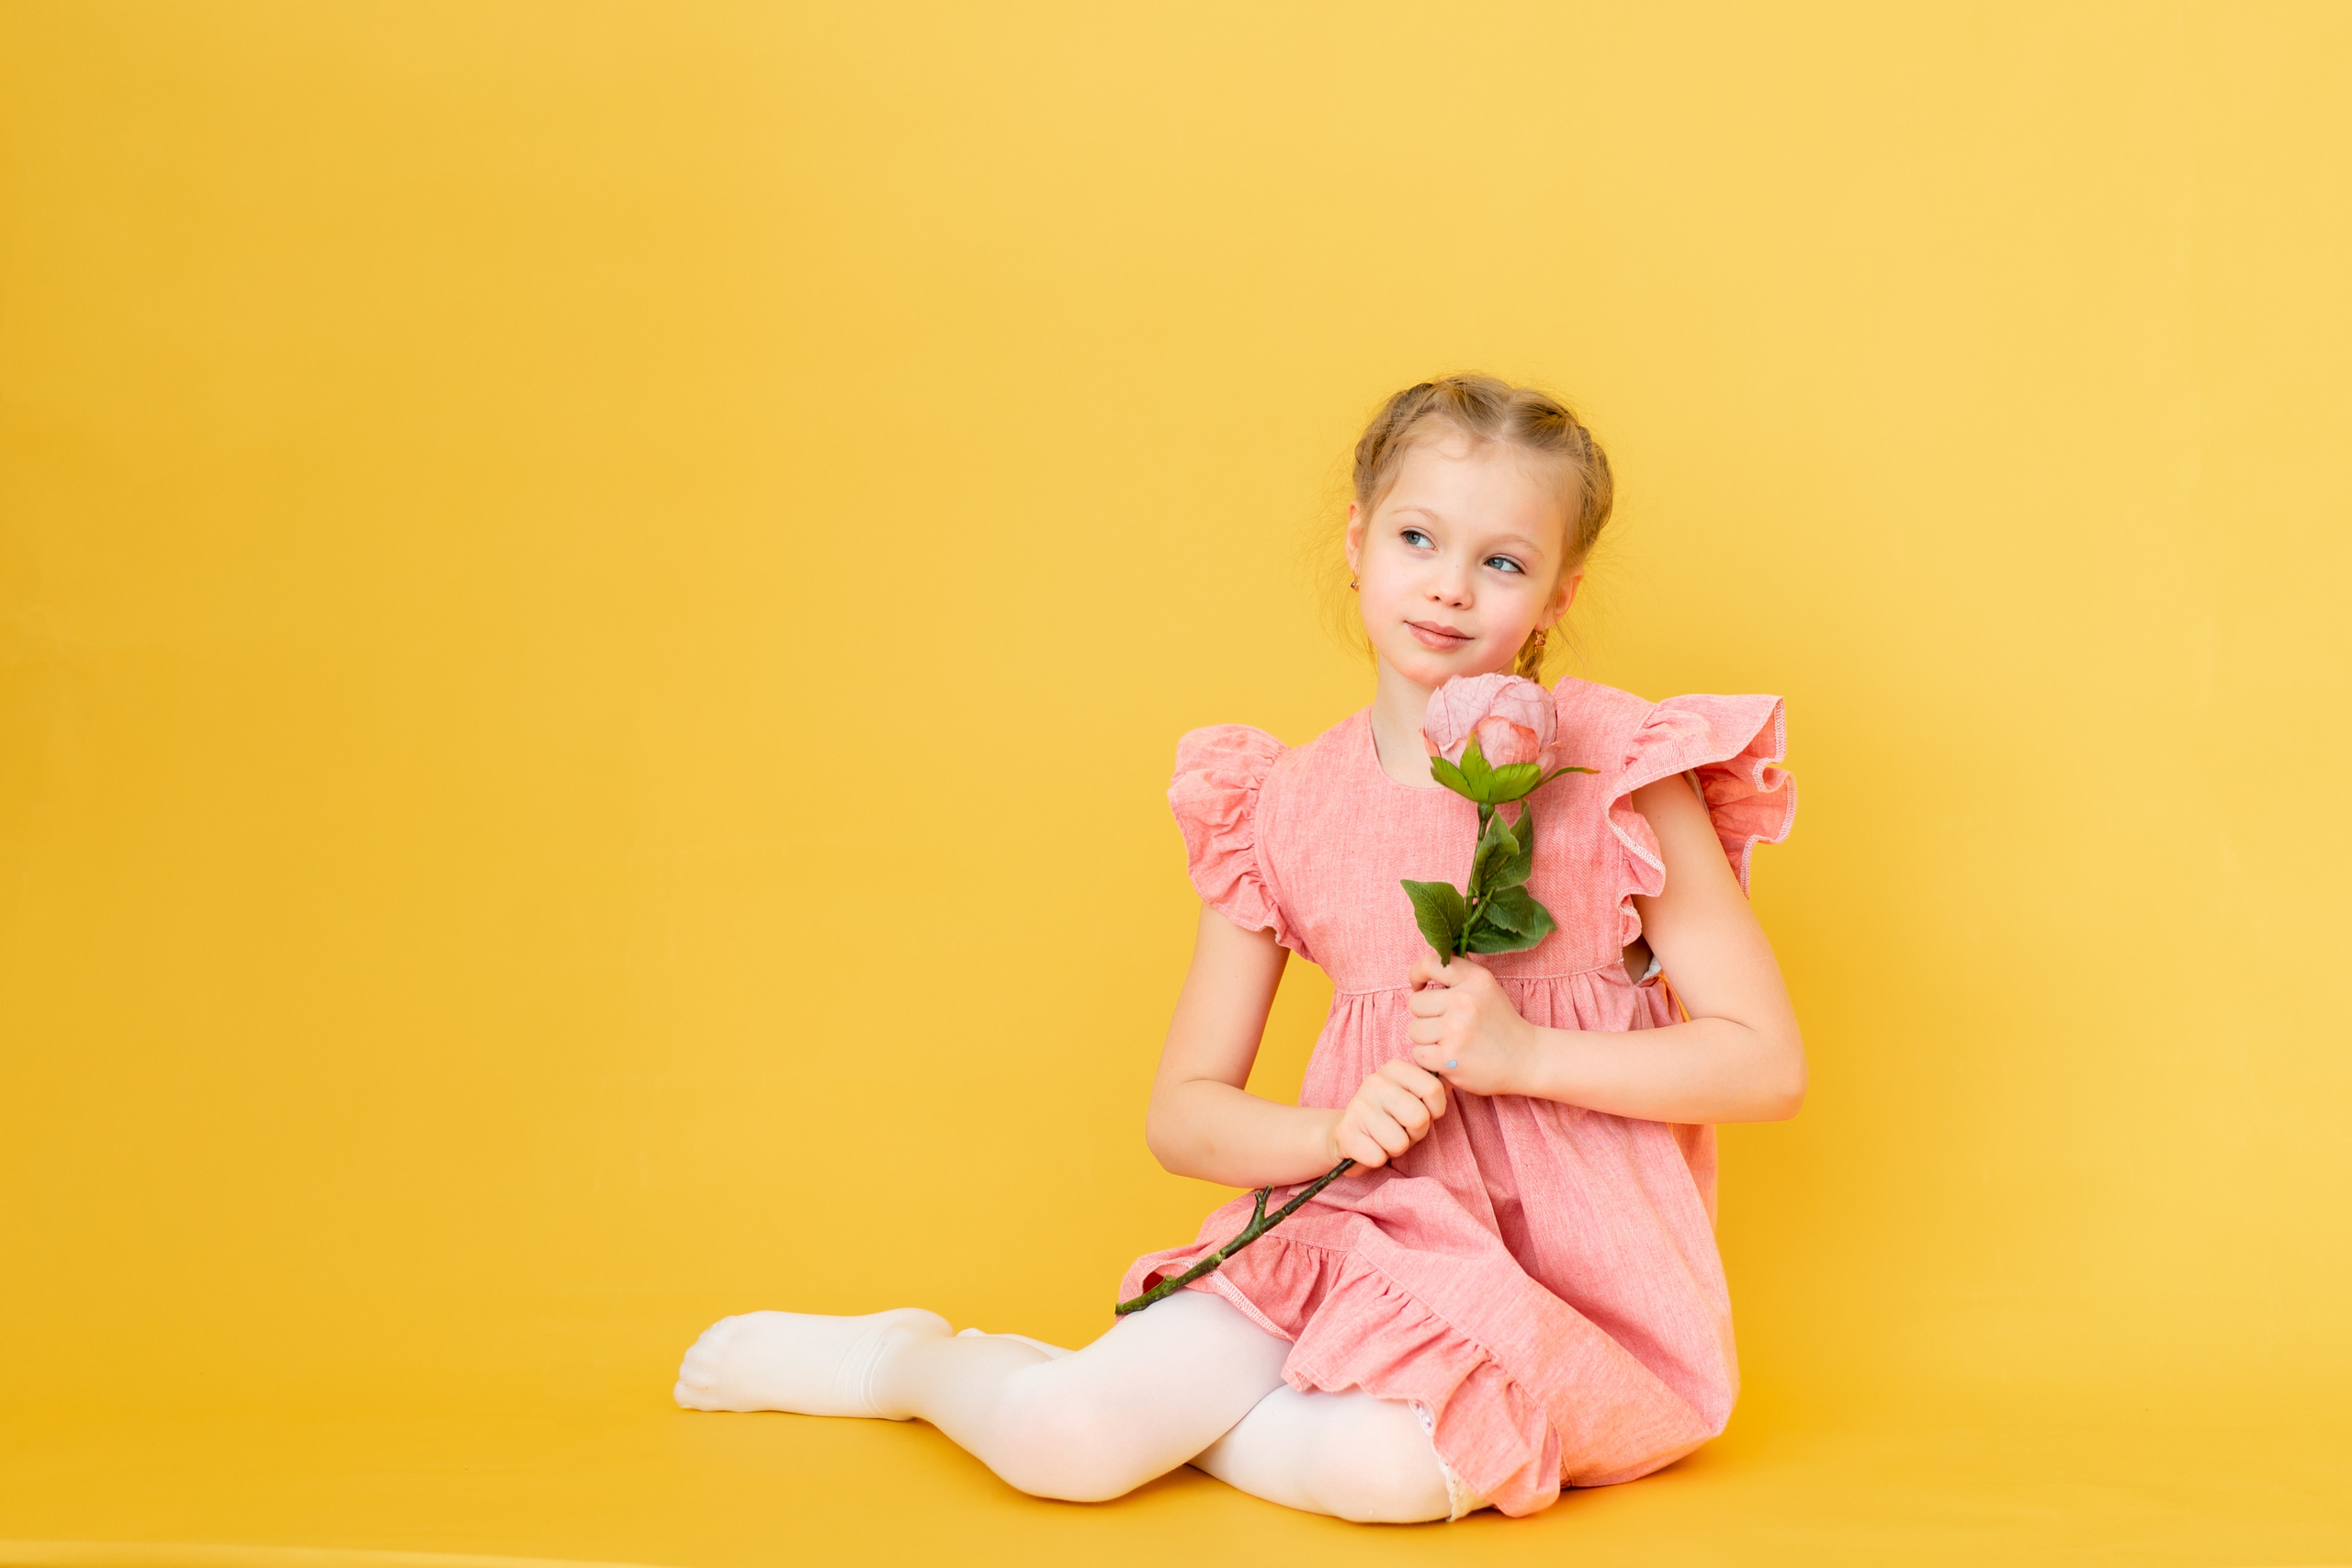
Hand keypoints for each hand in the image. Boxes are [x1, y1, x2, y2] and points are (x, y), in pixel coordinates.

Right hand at [1326, 1058, 1447, 1167]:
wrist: (1349, 1133)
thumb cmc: (1390, 1116)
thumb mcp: (1411, 1096)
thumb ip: (1433, 1087)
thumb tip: (1455, 1074)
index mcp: (1394, 1068)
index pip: (1433, 1088)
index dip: (1436, 1110)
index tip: (1425, 1113)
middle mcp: (1374, 1082)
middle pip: (1419, 1117)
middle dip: (1416, 1133)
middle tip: (1403, 1129)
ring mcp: (1358, 1106)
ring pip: (1399, 1142)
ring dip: (1397, 1148)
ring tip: (1385, 1138)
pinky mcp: (1346, 1133)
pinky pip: (1378, 1157)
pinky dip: (1378, 1158)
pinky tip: (1370, 1146)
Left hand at [1407, 950, 1538, 1095]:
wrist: (1526, 1058)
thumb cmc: (1500, 1022)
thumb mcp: (1486, 988)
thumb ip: (1460, 973)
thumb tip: (1432, 959)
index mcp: (1475, 979)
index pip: (1430, 964)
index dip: (1417, 975)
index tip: (1420, 987)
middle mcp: (1465, 1001)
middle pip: (1416, 1003)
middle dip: (1426, 1015)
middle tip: (1445, 1024)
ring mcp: (1456, 1030)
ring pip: (1414, 1030)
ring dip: (1426, 1039)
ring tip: (1449, 1042)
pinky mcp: (1449, 1058)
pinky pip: (1418, 1053)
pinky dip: (1429, 1058)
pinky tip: (1447, 1057)